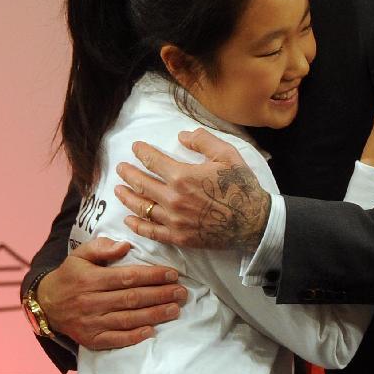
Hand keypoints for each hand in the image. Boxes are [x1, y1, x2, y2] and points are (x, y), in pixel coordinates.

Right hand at [37, 237, 187, 350]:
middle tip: (182, 292)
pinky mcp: (91, 339)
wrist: (45, 304)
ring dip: (154, 315)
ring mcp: (91, 322)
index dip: (153, 275)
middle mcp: (91, 301)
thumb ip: (102, 247)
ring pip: (128, 319)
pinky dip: (134, 336)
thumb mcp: (80, 254)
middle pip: (132, 298)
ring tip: (175, 310)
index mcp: (91, 279)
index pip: (128, 277)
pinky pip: (116, 339)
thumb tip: (125, 246)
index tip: (173, 274)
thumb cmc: (70, 276)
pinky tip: (152, 331)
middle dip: (160, 295)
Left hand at [114, 128, 270, 251]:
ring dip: (127, 197)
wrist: (255, 221)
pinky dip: (137, 225)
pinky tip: (129, 219)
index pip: (152, 161)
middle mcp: (173, 198)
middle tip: (121, 168)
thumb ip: (203, 141)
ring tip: (118, 190)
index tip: (136, 148)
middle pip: (142, 183)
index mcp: (182, 176)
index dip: (141, 152)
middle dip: (128, 173)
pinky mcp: (179, 237)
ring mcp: (174, 220)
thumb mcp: (227, 155)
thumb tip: (181, 136)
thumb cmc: (242, 186)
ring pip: (142, 207)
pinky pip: (151, 231)